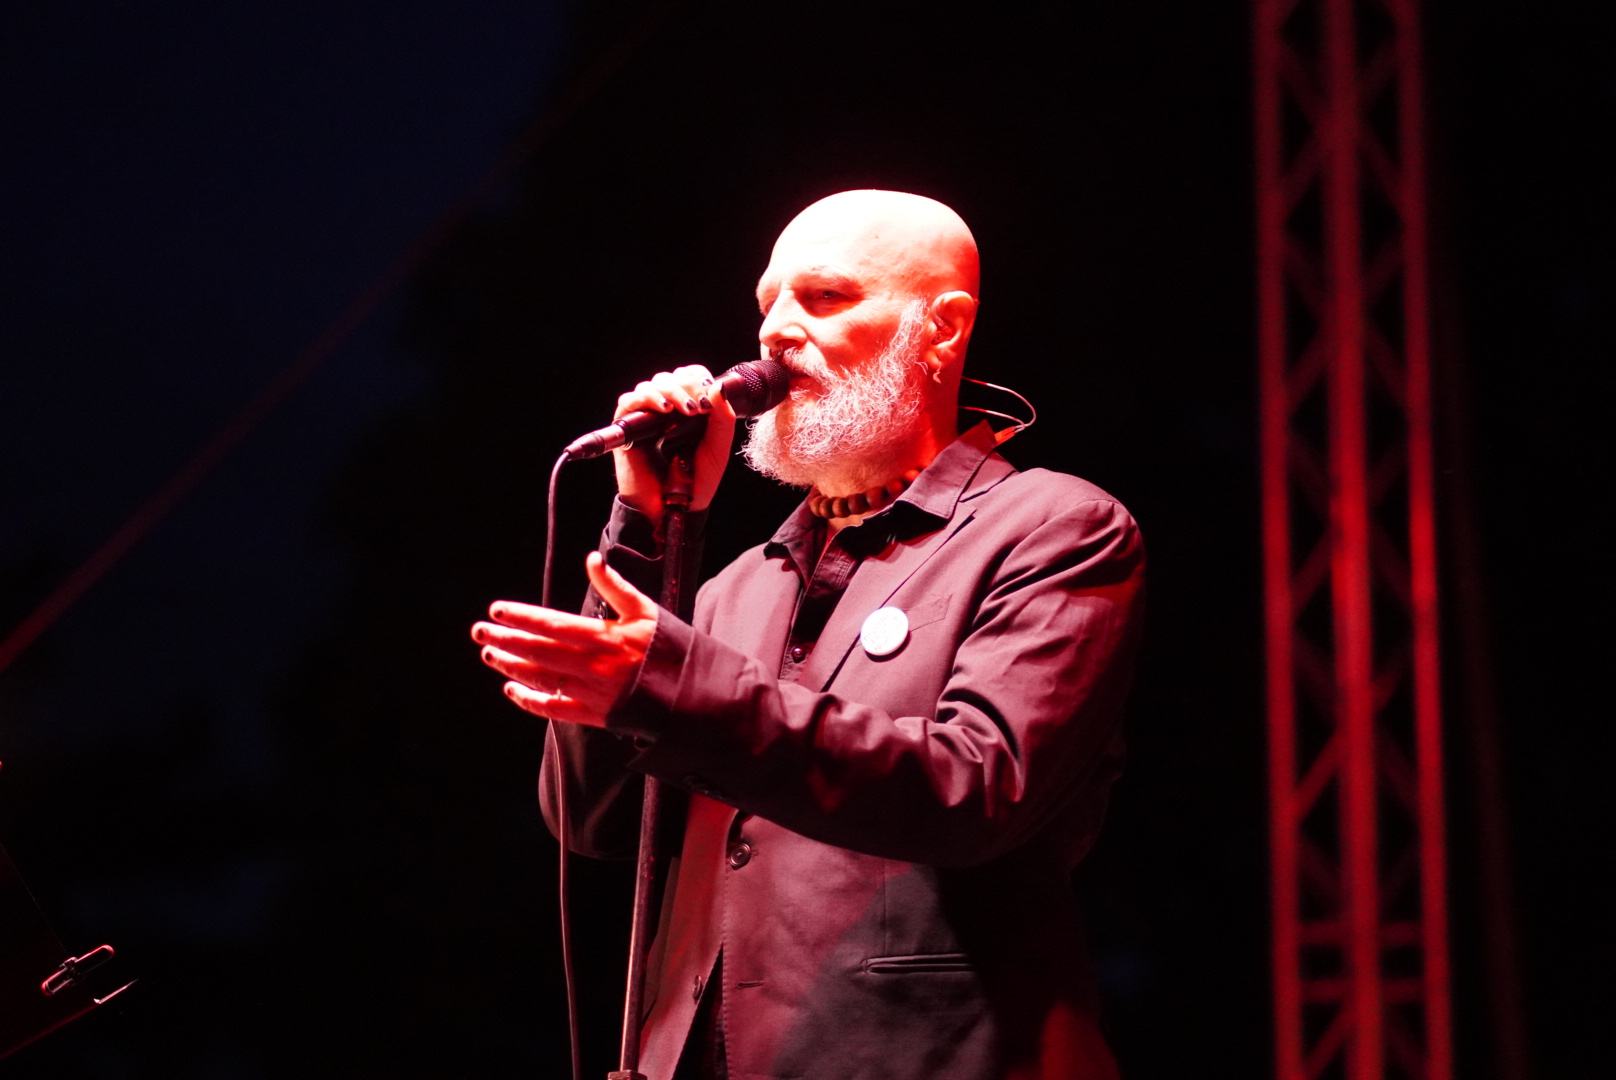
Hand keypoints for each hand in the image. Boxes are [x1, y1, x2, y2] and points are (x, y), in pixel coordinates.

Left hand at [471, 553, 657, 726]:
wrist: (692, 693)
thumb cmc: (668, 648)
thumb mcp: (645, 610)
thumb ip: (614, 586)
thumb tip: (591, 558)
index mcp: (606, 638)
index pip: (553, 625)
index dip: (522, 618)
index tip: (497, 610)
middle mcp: (594, 666)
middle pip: (539, 652)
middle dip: (505, 641)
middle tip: (478, 632)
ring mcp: (593, 694)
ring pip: (542, 679)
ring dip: (512, 666)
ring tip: (490, 655)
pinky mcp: (595, 716)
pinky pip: (555, 709)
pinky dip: (530, 701)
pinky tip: (512, 689)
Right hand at [612, 364, 737, 525]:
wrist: (674, 508)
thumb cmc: (695, 481)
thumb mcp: (717, 448)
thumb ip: (722, 419)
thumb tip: (719, 387)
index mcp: (685, 410)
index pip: (687, 377)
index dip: (697, 376)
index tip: (710, 390)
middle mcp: (663, 410)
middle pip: (669, 378)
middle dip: (687, 385)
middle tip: (700, 406)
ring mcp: (644, 418)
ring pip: (651, 385)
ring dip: (672, 391)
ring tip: (687, 410)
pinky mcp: (627, 429)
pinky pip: (629, 401)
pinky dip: (647, 398)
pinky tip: (664, 409)